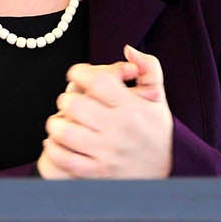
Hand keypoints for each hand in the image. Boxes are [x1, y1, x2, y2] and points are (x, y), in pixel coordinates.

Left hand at [37, 45, 171, 178]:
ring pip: (65, 131)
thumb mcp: (158, 98)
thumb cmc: (156, 130)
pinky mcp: (97, 172)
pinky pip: (64, 158)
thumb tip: (128, 49)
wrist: (166, 172)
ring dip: (56, 123)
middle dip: (66, 99)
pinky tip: (56, 142)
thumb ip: (148, 68)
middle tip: (68, 101)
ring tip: (61, 121)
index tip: (77, 75)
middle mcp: (118, 129)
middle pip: (75, 104)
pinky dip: (54, 148)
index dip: (79, 72)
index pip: (97, 81)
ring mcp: (107, 152)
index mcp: (132, 107)